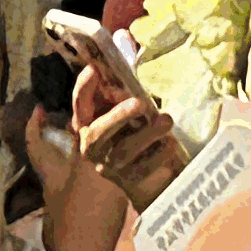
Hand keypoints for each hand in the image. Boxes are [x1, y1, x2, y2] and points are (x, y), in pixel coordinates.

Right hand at [73, 78, 187, 211]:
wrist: (142, 178)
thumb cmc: (132, 131)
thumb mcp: (122, 110)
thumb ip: (118, 94)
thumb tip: (116, 74)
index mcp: (87, 123)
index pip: (80, 102)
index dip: (84, 86)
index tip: (94, 68)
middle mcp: (91, 146)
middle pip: (98, 131)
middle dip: (118, 115)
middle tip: (140, 103)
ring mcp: (108, 166)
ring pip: (123, 150)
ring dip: (147, 134)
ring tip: (167, 120)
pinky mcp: (127, 181)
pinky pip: (143, 168)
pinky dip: (159, 155)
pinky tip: (170, 144)